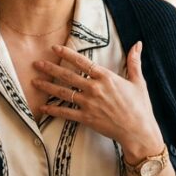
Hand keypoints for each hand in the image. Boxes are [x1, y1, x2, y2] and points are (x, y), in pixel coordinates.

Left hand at [32, 43, 163, 161]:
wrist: (138, 131)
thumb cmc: (140, 107)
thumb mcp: (138, 82)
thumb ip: (134, 62)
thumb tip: (138, 44)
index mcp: (106, 77)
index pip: (82, 61)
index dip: (67, 54)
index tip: (54, 48)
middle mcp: (95, 88)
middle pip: (68, 75)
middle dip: (50, 68)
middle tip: (36, 64)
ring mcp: (89, 103)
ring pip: (64, 92)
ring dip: (48, 86)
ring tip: (35, 81)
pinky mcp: (86, 118)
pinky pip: (66, 113)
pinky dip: (53, 110)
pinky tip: (43, 107)